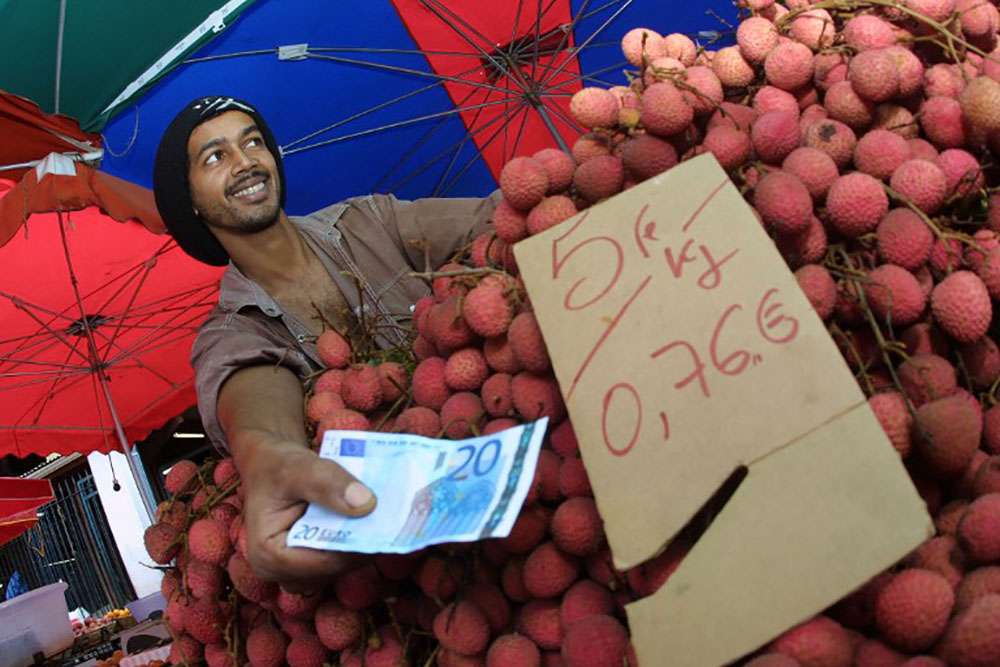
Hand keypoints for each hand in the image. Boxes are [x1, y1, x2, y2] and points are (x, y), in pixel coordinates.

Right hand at [236, 430, 376, 587]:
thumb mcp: (299, 467)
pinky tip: (377, 516)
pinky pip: (345, 555)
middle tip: (397, 514)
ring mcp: (300, 572)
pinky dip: (360, 537)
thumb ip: (328, 483)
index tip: (390, 520)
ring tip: (390, 513)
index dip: (359, 543)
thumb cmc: (277, 466)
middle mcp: (283, 573)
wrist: (273, 465)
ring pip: (345, 562)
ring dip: (366, 539)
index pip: (325, 562)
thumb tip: (366, 503)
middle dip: (365, 540)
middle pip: (337, 565)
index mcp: (269, 557)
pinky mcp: (316, 564)